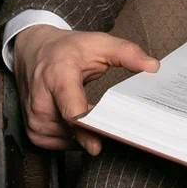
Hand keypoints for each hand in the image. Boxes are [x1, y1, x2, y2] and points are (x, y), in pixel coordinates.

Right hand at [12, 24, 158, 155]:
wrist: (33, 51)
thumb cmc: (66, 49)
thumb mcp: (98, 43)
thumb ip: (127, 53)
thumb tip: (153, 67)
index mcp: (58, 76)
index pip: (72, 112)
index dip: (89, 130)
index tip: (102, 143)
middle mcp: (42, 100)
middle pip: (73, 130)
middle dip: (98, 131)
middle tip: (120, 127)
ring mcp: (35, 119)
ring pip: (70, 140)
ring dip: (87, 135)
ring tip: (100, 119)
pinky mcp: (34, 131)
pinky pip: (61, 144)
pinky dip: (75, 138)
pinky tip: (84, 125)